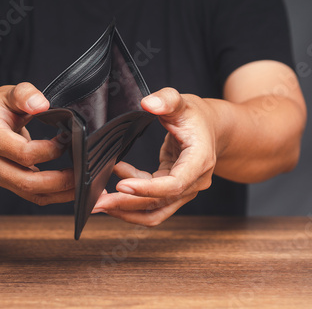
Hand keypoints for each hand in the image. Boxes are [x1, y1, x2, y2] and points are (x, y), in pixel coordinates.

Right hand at [0, 82, 74, 205]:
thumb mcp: (8, 93)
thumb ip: (25, 94)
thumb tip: (41, 104)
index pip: (23, 153)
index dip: (50, 149)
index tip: (67, 139)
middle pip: (26, 181)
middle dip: (58, 181)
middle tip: (82, 172)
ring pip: (30, 193)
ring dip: (59, 193)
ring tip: (81, 185)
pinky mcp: (7, 183)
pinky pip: (32, 195)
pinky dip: (54, 195)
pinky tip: (70, 189)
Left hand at [92, 88, 218, 225]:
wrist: (212, 129)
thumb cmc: (198, 117)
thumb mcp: (183, 103)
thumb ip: (167, 100)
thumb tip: (148, 103)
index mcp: (199, 162)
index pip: (173, 185)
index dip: (146, 189)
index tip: (120, 186)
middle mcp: (194, 182)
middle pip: (160, 203)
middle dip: (127, 205)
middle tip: (99, 203)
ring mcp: (184, 189)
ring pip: (155, 210)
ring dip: (127, 210)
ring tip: (102, 203)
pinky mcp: (172, 190)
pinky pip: (151, 201)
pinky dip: (132, 195)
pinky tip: (116, 178)